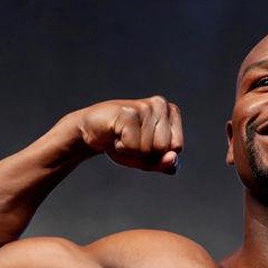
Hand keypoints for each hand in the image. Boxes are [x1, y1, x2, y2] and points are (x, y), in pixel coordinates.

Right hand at [67, 97, 183, 173]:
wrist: (91, 132)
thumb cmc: (124, 143)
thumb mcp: (149, 160)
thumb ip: (166, 164)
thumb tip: (172, 158)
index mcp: (172, 111)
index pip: (176, 148)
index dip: (158, 154)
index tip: (144, 143)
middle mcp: (160, 104)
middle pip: (163, 148)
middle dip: (145, 153)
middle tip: (131, 140)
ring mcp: (144, 106)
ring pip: (148, 149)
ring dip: (131, 151)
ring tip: (122, 136)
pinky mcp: (127, 112)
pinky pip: (132, 146)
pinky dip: (121, 148)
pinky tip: (115, 135)